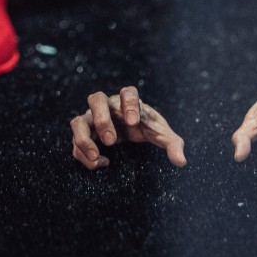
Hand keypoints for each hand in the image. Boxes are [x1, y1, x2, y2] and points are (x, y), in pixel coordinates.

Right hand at [69, 86, 186, 171]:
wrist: (131, 130)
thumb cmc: (145, 127)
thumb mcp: (161, 134)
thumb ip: (172, 144)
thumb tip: (181, 161)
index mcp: (129, 101)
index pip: (128, 93)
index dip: (130, 104)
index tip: (134, 122)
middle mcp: (108, 106)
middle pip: (96, 99)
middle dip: (102, 119)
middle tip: (112, 140)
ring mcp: (93, 120)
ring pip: (78, 121)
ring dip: (84, 138)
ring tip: (96, 156)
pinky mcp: (86, 135)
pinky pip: (75, 143)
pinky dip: (82, 154)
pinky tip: (100, 163)